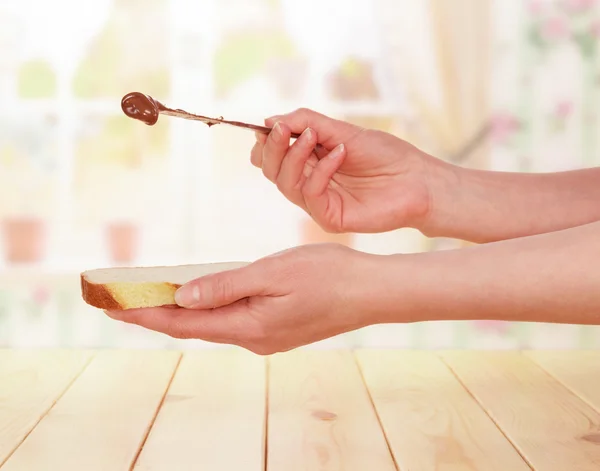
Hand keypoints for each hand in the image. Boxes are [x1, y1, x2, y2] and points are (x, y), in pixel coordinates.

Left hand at [104, 244, 381, 354]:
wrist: (372, 292)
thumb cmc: (328, 276)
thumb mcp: (273, 273)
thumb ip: (225, 287)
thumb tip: (182, 297)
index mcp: (248, 325)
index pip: (182, 322)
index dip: (145, 314)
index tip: (111, 306)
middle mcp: (253, 337)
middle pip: (193, 327)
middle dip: (155, 313)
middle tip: (122, 300)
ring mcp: (267, 336)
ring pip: (212, 324)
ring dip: (181, 312)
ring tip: (153, 297)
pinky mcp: (278, 328)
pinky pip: (232, 321)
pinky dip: (209, 309)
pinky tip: (202, 298)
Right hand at [250, 108, 451, 233]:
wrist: (418, 180)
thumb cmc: (386, 155)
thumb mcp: (343, 131)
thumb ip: (307, 123)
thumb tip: (269, 121)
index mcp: (310, 163)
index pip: (273, 157)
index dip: (265, 142)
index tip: (269, 125)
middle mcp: (309, 183)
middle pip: (272, 170)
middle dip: (273, 148)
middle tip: (284, 129)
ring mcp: (318, 202)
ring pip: (285, 183)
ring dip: (295, 155)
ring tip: (313, 136)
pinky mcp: (329, 217)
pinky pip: (310, 194)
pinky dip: (320, 170)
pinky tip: (338, 153)